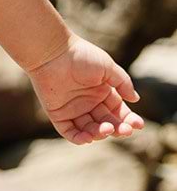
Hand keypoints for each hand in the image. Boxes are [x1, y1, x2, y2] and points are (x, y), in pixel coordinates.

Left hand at [24, 33, 144, 144]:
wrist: (52, 52)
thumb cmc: (81, 55)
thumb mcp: (107, 67)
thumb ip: (122, 82)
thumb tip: (135, 100)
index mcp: (102, 92)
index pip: (118, 111)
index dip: (129, 119)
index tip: (138, 125)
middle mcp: (89, 102)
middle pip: (107, 123)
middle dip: (118, 128)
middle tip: (125, 130)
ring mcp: (73, 109)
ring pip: (91, 129)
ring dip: (100, 133)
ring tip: (106, 128)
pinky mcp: (58, 114)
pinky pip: (69, 132)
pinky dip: (79, 138)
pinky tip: (89, 138)